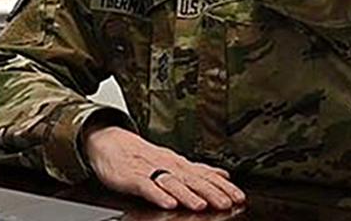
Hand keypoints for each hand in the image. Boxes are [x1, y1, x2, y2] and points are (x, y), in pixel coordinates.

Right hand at [83, 125, 245, 210]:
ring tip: (201, 205)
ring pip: (172, 183)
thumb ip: (198, 170)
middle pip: (193, 180)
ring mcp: (151, 171)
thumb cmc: (143, 156)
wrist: (110, 144)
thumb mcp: (174, 161)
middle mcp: (168, 166)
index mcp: (180, 164)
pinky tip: (169, 203)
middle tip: (227, 203)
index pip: (205, 175)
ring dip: (188, 195)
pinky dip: (158, 195)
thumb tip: (224, 175)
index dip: (223, 186)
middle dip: (211, 192)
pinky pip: (147, 187)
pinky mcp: (133, 178)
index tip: (239, 197)